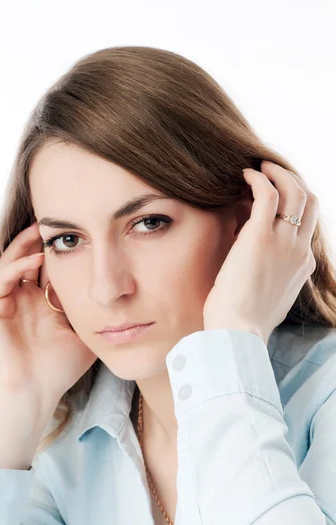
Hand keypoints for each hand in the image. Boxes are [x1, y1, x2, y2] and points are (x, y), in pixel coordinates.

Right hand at [0, 221, 97, 409]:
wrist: (36, 391)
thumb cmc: (60, 367)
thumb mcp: (87, 332)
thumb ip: (99, 314)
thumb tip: (128, 297)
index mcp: (43, 302)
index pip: (50, 267)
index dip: (63, 250)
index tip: (81, 232)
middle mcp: (24, 298)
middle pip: (30, 257)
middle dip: (43, 239)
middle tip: (60, 222)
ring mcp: (7, 303)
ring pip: (13, 262)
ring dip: (27, 244)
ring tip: (45, 230)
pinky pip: (3, 281)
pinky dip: (17, 266)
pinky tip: (36, 259)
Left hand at [202, 161, 318, 344]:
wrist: (238, 332)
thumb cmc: (244, 321)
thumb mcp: (269, 300)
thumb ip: (273, 280)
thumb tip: (260, 270)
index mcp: (302, 265)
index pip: (307, 225)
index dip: (293, 205)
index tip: (274, 197)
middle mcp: (299, 250)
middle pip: (310, 201)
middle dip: (294, 181)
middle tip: (272, 173)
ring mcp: (284, 242)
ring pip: (294, 191)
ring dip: (278, 173)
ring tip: (259, 167)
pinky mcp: (260, 236)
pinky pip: (267, 193)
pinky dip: (259, 178)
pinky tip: (245, 175)